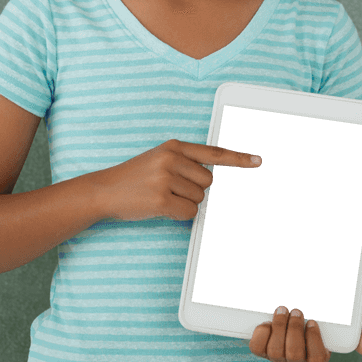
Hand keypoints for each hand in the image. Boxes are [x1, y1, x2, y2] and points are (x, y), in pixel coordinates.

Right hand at [91, 139, 261, 222]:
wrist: (104, 190)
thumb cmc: (134, 177)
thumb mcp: (159, 159)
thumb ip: (184, 163)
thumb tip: (212, 179)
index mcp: (174, 146)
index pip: (214, 153)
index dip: (238, 159)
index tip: (258, 161)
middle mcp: (172, 159)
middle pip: (209, 182)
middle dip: (195, 190)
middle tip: (171, 189)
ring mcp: (166, 178)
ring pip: (200, 199)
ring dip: (185, 203)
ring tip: (161, 196)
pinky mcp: (162, 199)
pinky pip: (189, 213)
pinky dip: (179, 215)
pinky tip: (161, 208)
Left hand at [249, 306, 361, 361]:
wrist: (292, 312)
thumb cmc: (317, 321)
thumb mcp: (337, 326)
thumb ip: (355, 334)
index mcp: (316, 356)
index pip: (317, 359)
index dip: (314, 341)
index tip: (313, 321)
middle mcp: (297, 360)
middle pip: (295, 354)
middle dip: (294, 331)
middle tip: (296, 309)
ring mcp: (278, 356)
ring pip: (276, 352)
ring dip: (279, 328)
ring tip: (282, 310)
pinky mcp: (262, 349)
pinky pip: (257, 349)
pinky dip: (261, 335)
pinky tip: (266, 323)